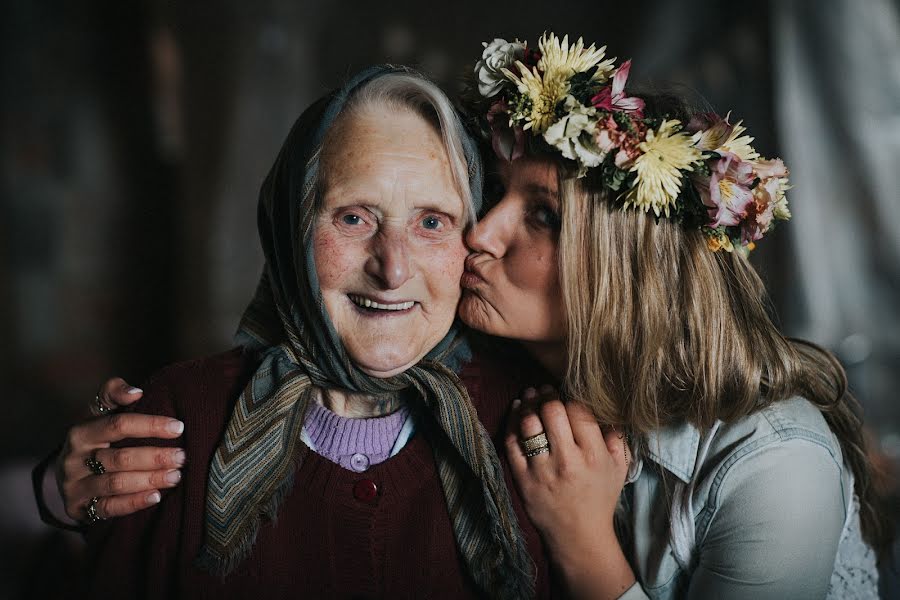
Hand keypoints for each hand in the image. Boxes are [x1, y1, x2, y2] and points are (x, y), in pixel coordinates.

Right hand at [54, 378, 184, 522]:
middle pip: (120, 458)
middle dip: (155, 457)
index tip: (178, 427)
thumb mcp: (97, 412)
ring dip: (150, 480)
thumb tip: (136, 392)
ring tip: (175, 476)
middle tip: (182, 457)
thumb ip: (113, 393)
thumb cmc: (94, 437)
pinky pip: (109, 508)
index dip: (150, 425)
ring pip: (116, 483)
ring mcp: (74, 485)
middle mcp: (74, 459)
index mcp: (81, 432)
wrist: (66, 474)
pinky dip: (134, 503)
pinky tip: (156, 497)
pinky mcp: (78, 508)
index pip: (118, 425)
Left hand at [505, 385, 634, 598]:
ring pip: (529, 423)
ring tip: (530, 394)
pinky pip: (512, 442)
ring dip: (528, 403)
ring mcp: (542, 469)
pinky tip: (517, 410)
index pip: (579, 411)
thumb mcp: (619, 469)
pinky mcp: (522, 478)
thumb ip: (617, 438)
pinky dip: (512, 422)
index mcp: (593, 455)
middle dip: (548, 395)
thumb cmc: (599, 499)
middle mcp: (568, 460)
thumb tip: (607, 410)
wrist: (578, 536)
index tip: (566, 393)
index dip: (570, 396)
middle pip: (552, 412)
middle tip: (546, 389)